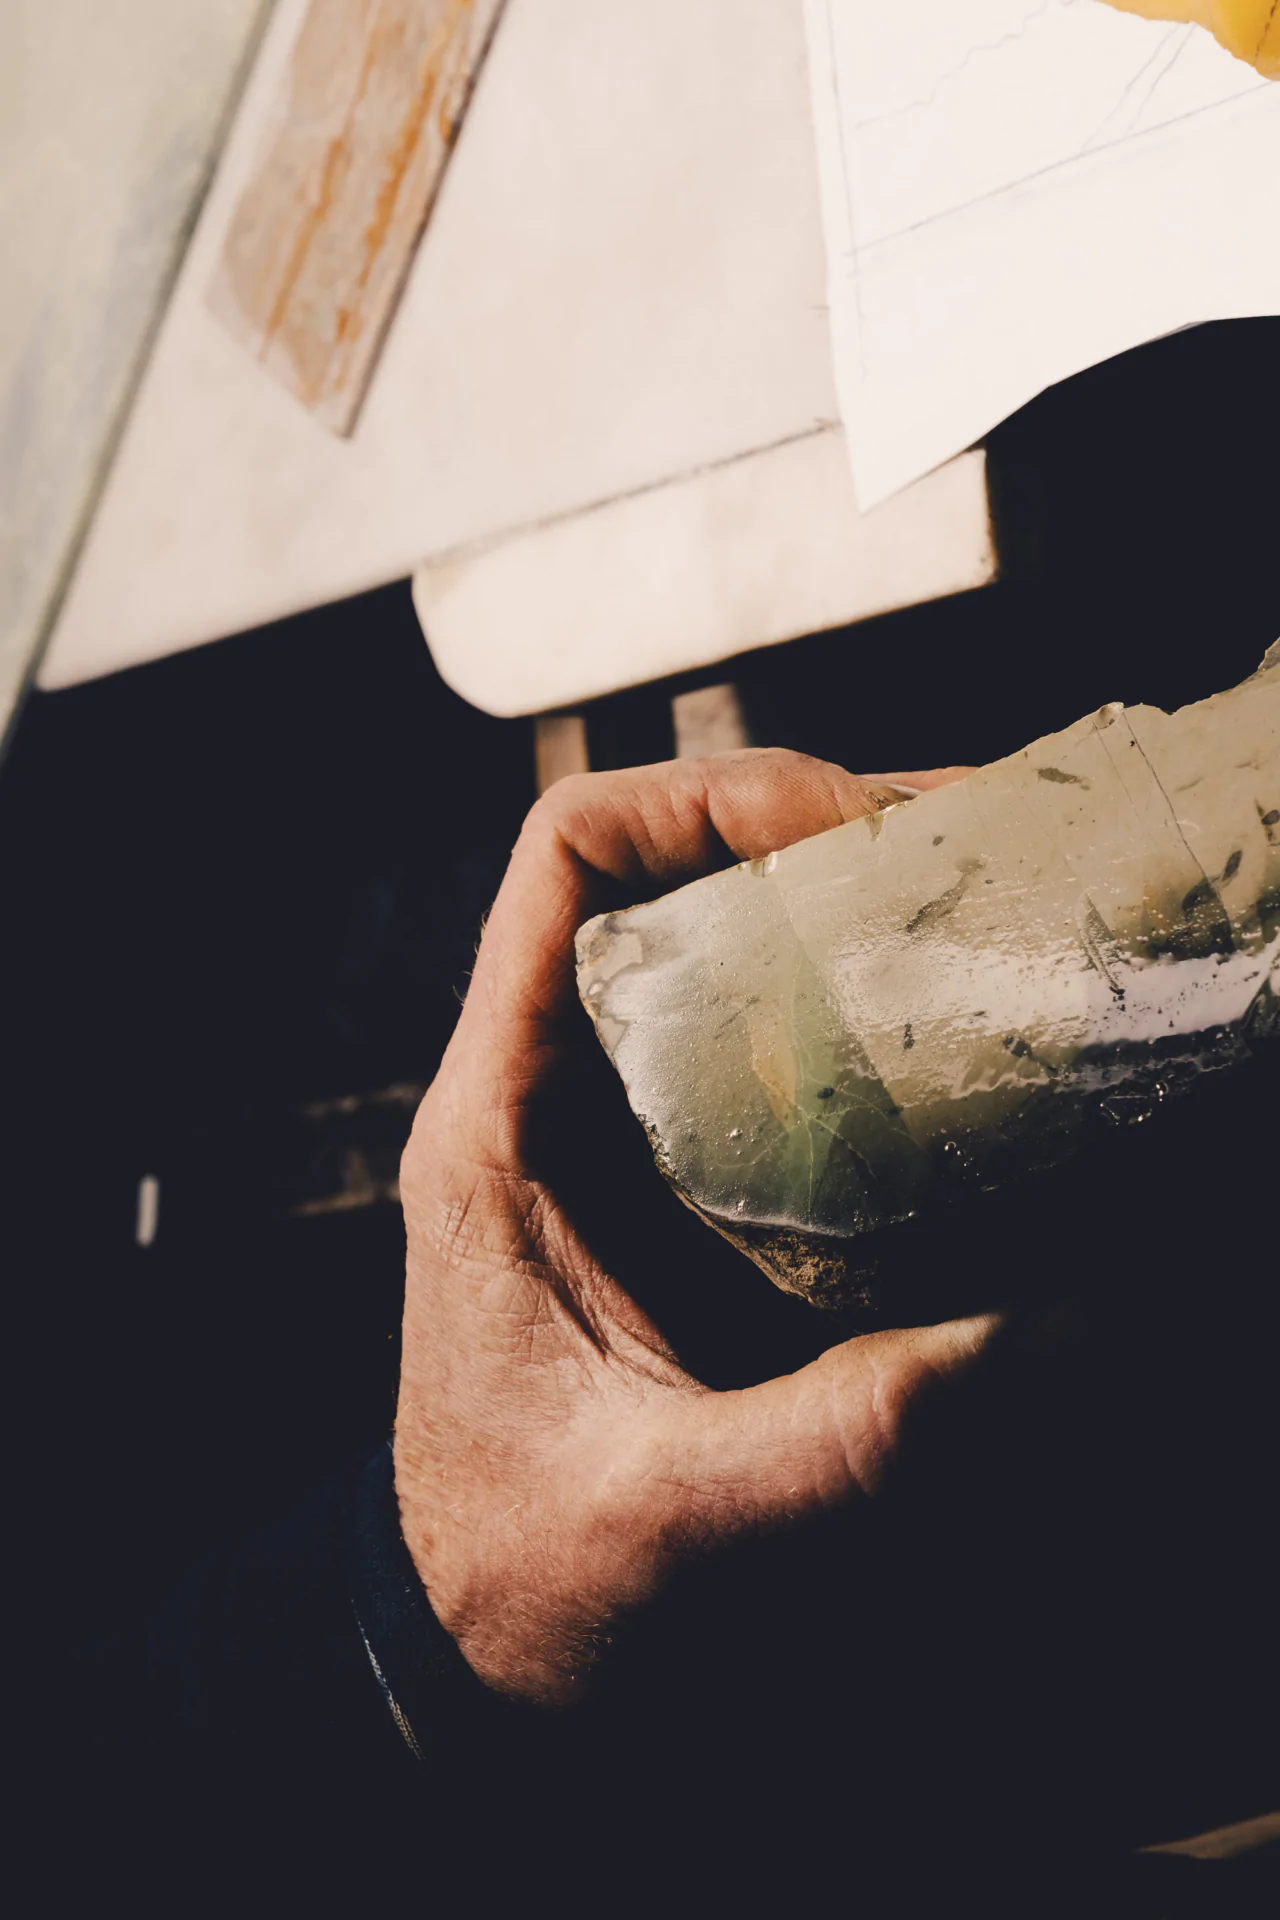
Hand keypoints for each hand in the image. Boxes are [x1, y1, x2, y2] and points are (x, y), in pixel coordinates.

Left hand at [393, 749, 1004, 1706]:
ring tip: (1012, 908)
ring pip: (741, 947)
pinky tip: (987, 1041)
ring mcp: (633, 1135)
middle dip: (833, 831)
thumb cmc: (521, 1581)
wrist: (479, 1653)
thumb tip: (1059, 1324)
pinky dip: (886, 1018)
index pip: (567, 861)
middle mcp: (564, 1091)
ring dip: (869, 910)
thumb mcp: (673, 1514)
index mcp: (501, 1119)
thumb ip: (849, 1436)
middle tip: (994, 852)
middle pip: (681, 871)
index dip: (705, 798)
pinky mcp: (698, 1192)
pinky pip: (789, 1052)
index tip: (851, 833)